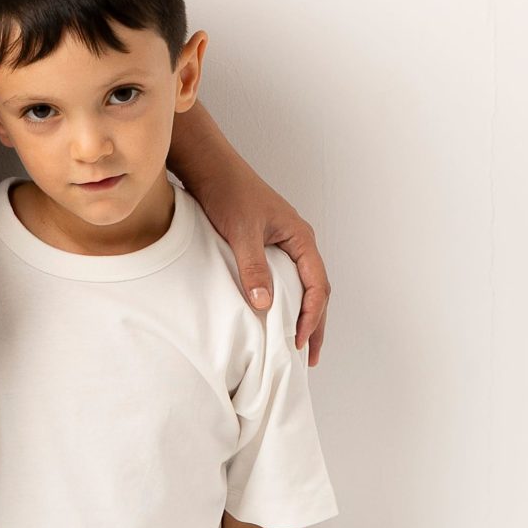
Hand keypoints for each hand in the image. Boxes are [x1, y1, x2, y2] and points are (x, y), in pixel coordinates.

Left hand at [188, 165, 331, 366]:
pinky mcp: (267, 246)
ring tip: (297, 344)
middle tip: (309, 357)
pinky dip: (286, 302)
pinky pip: (285, 280)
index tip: (298, 342)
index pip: (317, 286)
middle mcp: (298, 242)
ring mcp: (284, 245)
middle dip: (314, 324)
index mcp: (300, 238)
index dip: (311, 317)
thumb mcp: (241, 232)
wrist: (211, 169)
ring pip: (303, 286)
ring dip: (303, 315)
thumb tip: (265, 304)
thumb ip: (253, 267)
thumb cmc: (229, 193)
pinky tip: (275, 318)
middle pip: (316, 290)